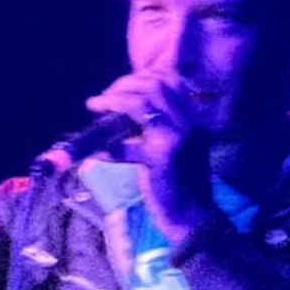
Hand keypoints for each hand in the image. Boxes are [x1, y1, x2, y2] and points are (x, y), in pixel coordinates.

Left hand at [85, 71, 215, 242]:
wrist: (191, 213)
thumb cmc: (178, 178)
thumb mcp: (175, 141)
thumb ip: (157, 121)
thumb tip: (123, 101)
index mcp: (193, 115)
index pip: (169, 78)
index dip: (141, 76)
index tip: (120, 87)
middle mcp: (189, 122)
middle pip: (154, 85)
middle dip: (123, 85)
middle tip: (104, 98)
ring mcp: (176, 139)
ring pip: (141, 104)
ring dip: (112, 101)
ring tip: (96, 107)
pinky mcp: (159, 160)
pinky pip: (125, 146)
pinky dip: (107, 147)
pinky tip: (97, 152)